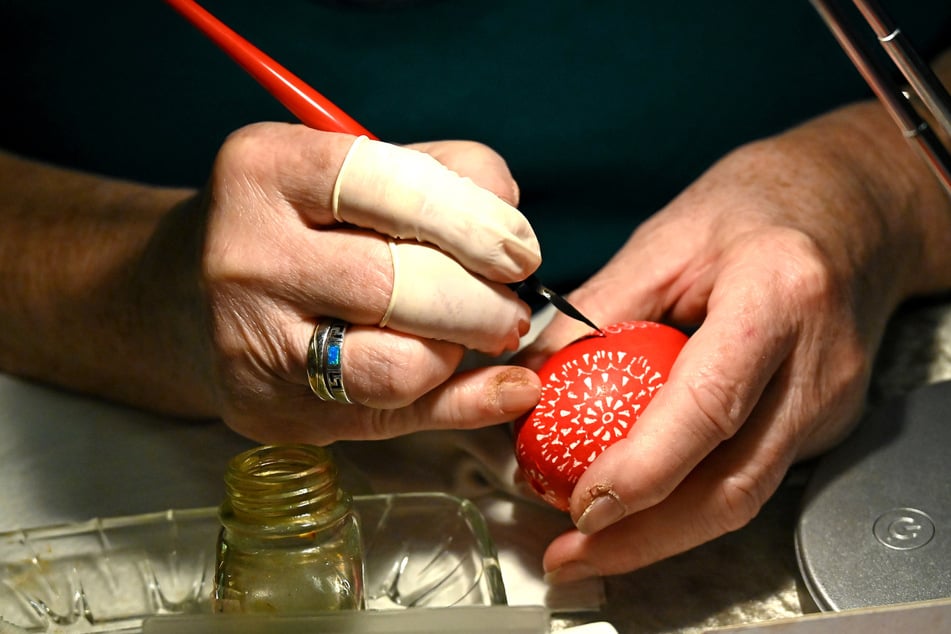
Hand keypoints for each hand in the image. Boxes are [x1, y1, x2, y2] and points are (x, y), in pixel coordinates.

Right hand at [181, 124, 547, 442]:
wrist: (186, 295)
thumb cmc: (299, 224)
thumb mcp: (355, 170)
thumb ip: (445, 178)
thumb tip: (514, 234)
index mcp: (266, 171)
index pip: (394, 188)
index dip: (477, 222)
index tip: (520, 250)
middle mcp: (246, 258)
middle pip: (399, 286)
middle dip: (482, 301)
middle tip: (508, 303)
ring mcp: (250, 344)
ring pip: (398, 367)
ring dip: (463, 353)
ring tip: (476, 333)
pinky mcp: (267, 411)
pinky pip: (392, 419)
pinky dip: (464, 402)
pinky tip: (504, 386)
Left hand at [526, 101, 950, 579]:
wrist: (855, 207)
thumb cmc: (759, 205)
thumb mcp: (665, 240)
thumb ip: (598, 311)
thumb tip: (532, 377)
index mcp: (777, 296)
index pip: (709, 405)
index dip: (644, 469)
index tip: (583, 504)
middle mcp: (817, 364)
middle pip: (735, 484)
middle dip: (645, 538)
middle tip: (572, 556)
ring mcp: (830, 401)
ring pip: (746, 497)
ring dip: (663, 536)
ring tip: (593, 547)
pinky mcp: (824, 421)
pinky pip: (751, 476)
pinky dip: (690, 502)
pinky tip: (641, 506)